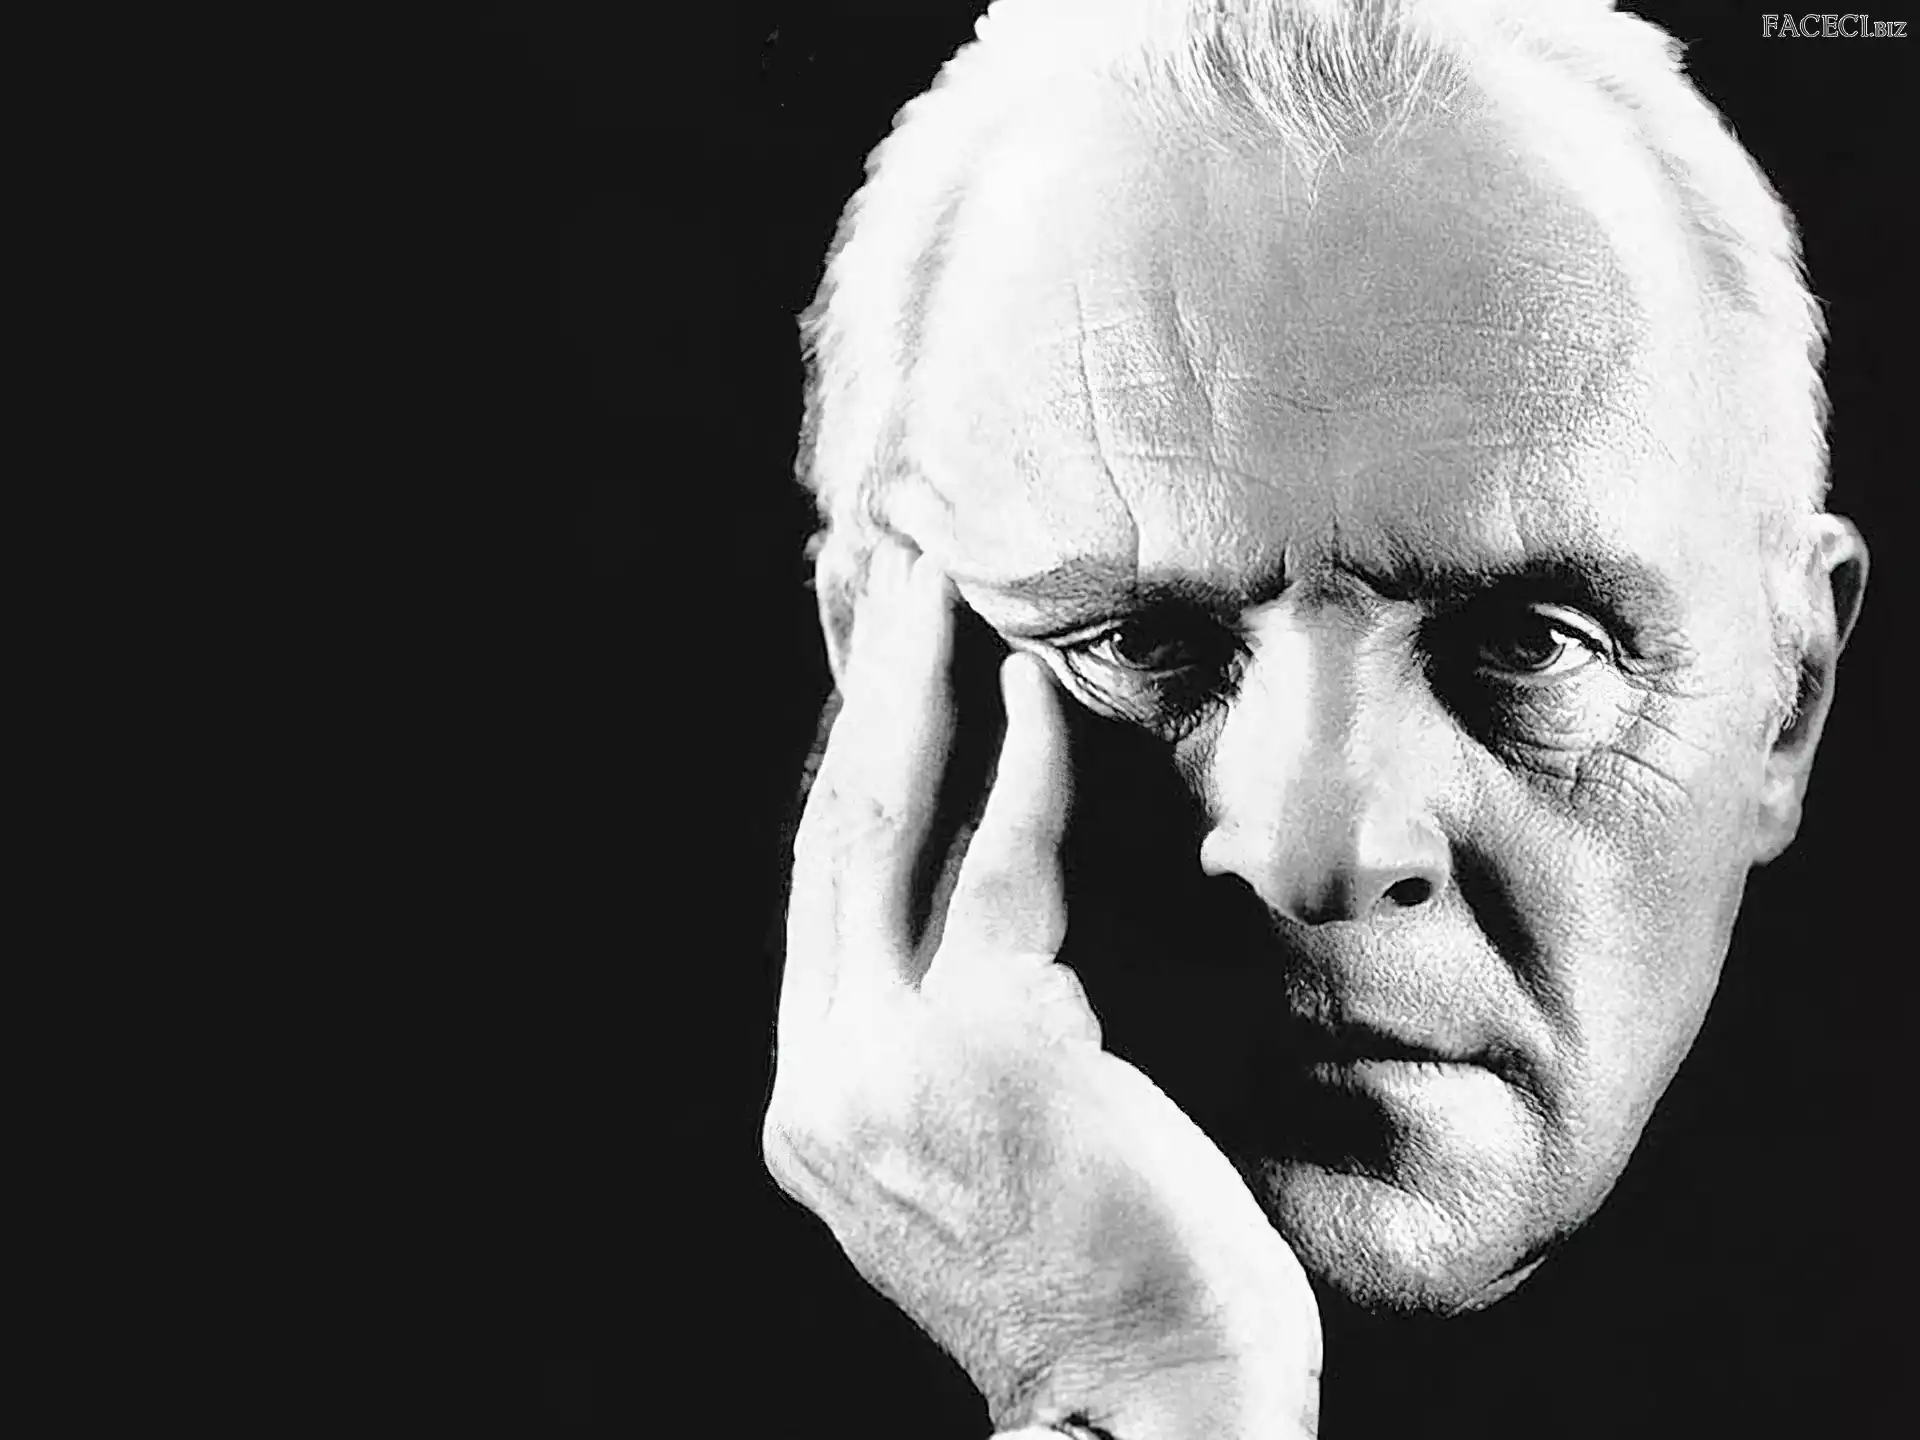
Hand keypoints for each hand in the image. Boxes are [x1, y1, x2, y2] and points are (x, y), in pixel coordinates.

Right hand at [762, 542, 1320, 1437]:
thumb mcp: (980, 1157)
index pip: (824, 895)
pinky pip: (1001, 870)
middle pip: (828, 836)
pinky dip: (1019, 768)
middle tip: (891, 568)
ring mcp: (888, 1064)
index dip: (844, 764)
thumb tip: (987, 892)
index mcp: (823, 1104)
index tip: (874, 666)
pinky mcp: (988, 1047)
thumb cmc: (1101, 1281)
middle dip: (857, 691)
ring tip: (941, 586)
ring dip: (913, 689)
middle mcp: (826, 1077)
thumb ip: (949, 1035)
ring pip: (883, 829)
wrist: (1146, 1413)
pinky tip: (1031, 689)